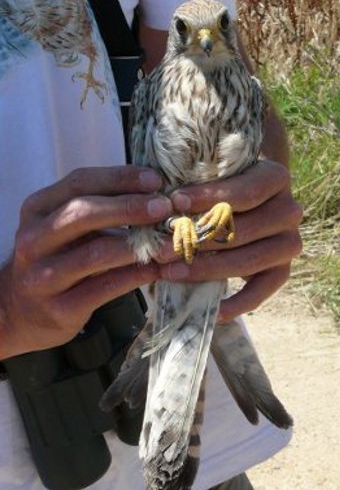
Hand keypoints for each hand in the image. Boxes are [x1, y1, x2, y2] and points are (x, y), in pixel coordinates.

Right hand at [0, 166, 171, 357]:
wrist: (19, 311)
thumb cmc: (55, 258)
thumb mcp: (63, 226)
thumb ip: (98, 207)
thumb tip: (153, 190)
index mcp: (38, 209)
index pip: (80, 182)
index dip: (120, 178)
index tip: (155, 180)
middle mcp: (34, 240)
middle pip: (84, 214)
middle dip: (130, 207)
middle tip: (164, 207)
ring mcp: (44, 276)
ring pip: (97, 253)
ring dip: (140, 245)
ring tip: (169, 242)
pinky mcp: (60, 308)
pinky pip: (106, 287)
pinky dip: (137, 275)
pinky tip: (157, 268)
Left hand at [160, 161, 302, 320]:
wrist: (252, 203)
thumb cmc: (224, 187)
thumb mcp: (216, 177)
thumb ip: (200, 187)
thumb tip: (165, 205)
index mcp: (276, 178)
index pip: (244, 192)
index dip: (208, 197)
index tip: (174, 202)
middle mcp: (289, 210)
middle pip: (242, 230)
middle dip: (197, 241)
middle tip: (162, 250)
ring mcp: (289, 242)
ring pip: (248, 261)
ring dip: (206, 270)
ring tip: (171, 273)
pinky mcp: (283, 270)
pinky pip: (261, 292)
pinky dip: (236, 304)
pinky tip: (211, 309)